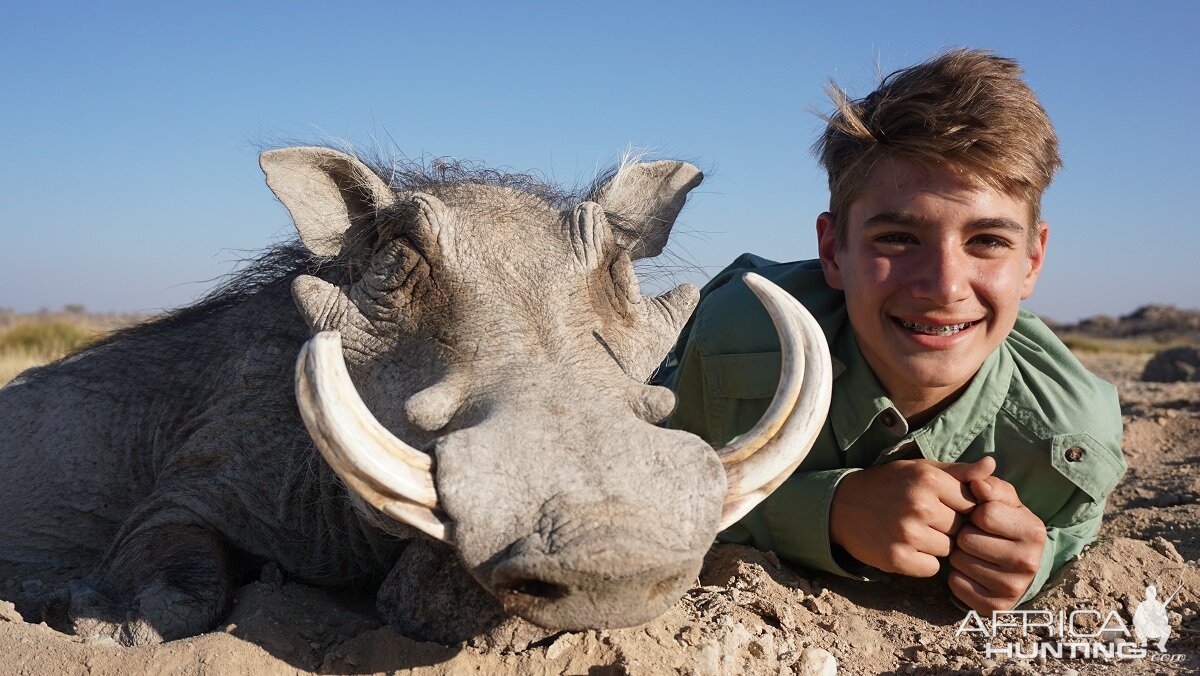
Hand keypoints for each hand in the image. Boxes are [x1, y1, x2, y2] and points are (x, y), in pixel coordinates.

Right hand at [829, 456, 995, 576]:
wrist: (841, 506)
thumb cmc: (888, 485)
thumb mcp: (921, 470)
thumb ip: (959, 471)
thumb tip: (992, 465)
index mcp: (929, 479)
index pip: (972, 504)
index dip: (961, 508)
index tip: (943, 506)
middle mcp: (920, 505)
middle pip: (960, 529)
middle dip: (948, 528)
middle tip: (925, 520)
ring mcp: (907, 533)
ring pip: (947, 550)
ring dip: (936, 545)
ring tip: (914, 532)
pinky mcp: (897, 558)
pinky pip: (931, 568)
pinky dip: (922, 562)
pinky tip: (907, 547)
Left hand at [948, 475, 1046, 612]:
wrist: (1017, 563)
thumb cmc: (1004, 523)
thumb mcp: (1003, 500)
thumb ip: (990, 485)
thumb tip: (978, 483)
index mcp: (1034, 531)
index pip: (984, 514)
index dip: (975, 512)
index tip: (982, 517)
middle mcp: (1029, 562)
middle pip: (968, 540)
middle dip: (965, 534)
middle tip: (976, 536)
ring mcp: (1013, 588)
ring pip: (959, 562)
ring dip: (959, 554)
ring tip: (974, 552)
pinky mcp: (994, 607)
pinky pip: (956, 584)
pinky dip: (957, 575)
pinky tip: (972, 571)